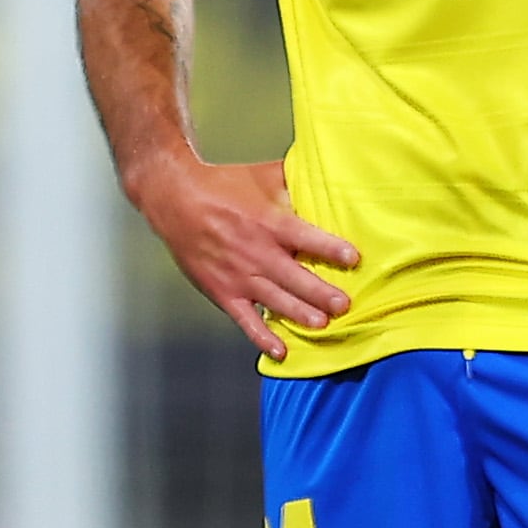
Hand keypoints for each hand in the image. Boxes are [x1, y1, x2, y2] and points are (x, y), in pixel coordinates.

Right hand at [135, 155, 357, 361]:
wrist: (175, 201)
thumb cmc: (221, 186)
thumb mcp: (261, 176)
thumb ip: (295, 179)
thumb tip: (328, 176)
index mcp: (268, 222)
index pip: (305, 237)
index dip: (330, 248)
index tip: (352, 258)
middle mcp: (255, 252)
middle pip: (294, 277)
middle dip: (321, 293)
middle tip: (344, 305)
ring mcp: (239, 276)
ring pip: (275, 300)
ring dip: (300, 314)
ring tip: (322, 324)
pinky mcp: (223, 292)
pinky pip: (245, 319)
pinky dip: (262, 337)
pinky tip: (280, 351)